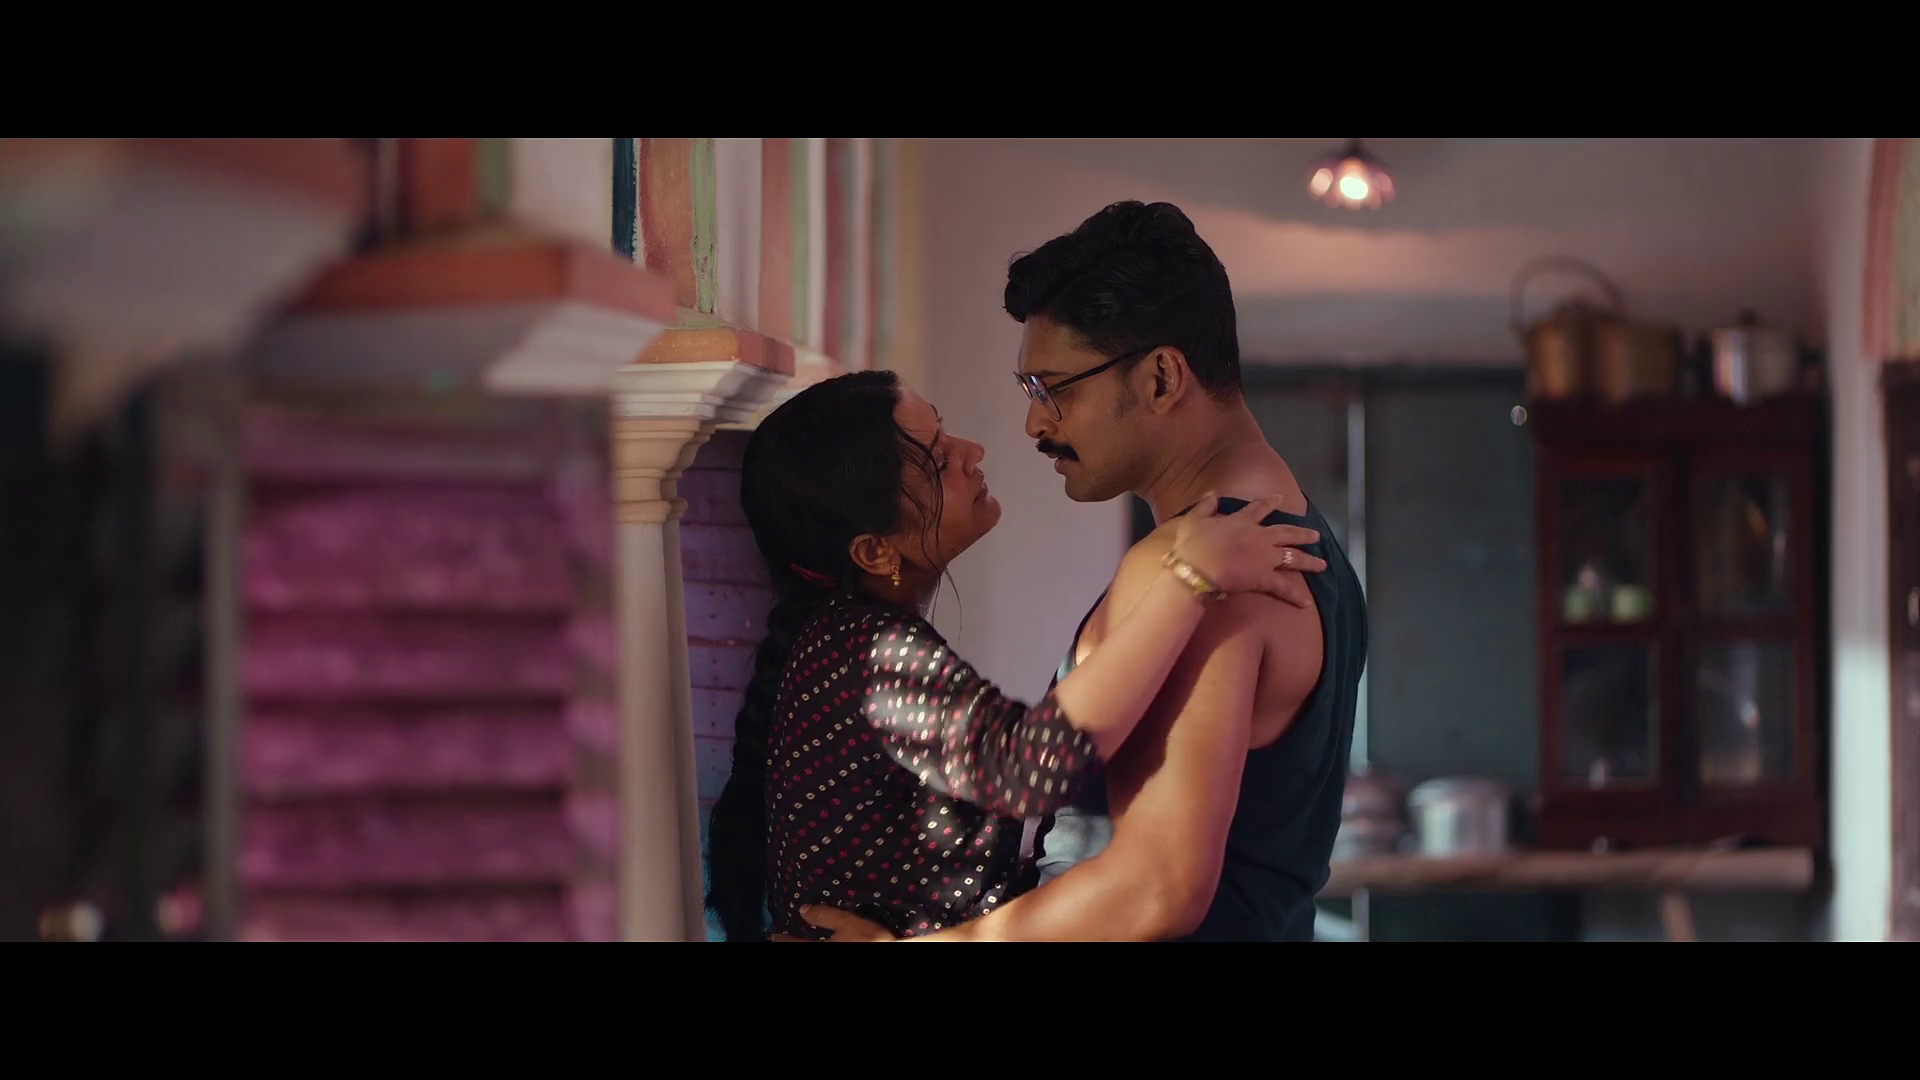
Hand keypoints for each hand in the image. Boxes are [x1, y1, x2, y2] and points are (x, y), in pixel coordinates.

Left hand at [769, 905, 898, 941]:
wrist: (894, 950)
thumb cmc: (870, 940)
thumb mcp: (849, 923)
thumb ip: (825, 916)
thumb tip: (802, 909)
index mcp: (821, 948)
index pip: (795, 943)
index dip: (783, 938)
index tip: (774, 934)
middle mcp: (824, 953)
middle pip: (802, 949)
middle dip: (790, 943)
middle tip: (779, 939)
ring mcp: (833, 953)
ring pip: (811, 952)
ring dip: (801, 944)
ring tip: (798, 941)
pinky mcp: (844, 949)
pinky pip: (827, 949)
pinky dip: (816, 945)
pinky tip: (827, 941)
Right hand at [1170, 493, 1327, 608]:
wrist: (1198, 567)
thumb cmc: (1193, 544)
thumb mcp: (1193, 519)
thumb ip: (1205, 505)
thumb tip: (1212, 493)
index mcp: (1242, 521)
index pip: (1260, 508)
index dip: (1271, 502)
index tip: (1281, 498)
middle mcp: (1260, 537)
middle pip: (1287, 533)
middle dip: (1303, 533)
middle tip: (1316, 535)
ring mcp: (1265, 558)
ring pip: (1293, 557)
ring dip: (1309, 560)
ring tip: (1322, 564)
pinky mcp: (1264, 578)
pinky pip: (1283, 588)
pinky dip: (1295, 596)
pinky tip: (1306, 603)